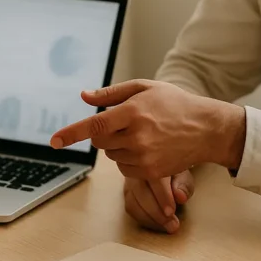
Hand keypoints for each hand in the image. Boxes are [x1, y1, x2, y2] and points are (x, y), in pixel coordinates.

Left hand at [50, 80, 246, 178]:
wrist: (206, 129)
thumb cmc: (174, 103)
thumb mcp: (144, 88)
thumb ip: (111, 94)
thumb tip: (84, 96)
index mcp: (133, 112)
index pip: (95, 125)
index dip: (71, 133)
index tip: (54, 141)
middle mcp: (137, 136)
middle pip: (99, 141)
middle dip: (103, 132)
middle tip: (122, 122)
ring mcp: (144, 157)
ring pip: (110, 154)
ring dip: (116, 145)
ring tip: (141, 133)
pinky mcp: (150, 172)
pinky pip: (123, 168)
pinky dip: (127, 159)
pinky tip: (147, 147)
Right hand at [124, 170, 195, 233]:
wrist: (162, 166)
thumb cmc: (175, 172)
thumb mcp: (184, 176)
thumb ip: (184, 185)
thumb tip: (180, 197)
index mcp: (152, 160)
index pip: (155, 179)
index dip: (162, 197)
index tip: (171, 212)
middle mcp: (137, 169)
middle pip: (141, 192)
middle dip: (156, 212)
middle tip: (172, 225)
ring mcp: (129, 181)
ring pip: (133, 202)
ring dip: (150, 218)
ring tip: (167, 226)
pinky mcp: (126, 192)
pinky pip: (130, 207)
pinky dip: (143, 219)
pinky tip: (157, 224)